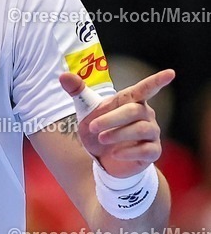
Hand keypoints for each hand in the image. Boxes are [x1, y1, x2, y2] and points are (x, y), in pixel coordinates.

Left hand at [59, 68, 174, 178]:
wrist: (103, 159)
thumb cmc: (99, 129)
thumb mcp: (86, 111)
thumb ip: (77, 91)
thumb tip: (63, 75)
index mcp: (132, 101)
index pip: (146, 88)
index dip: (157, 81)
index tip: (170, 73)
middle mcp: (146, 115)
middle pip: (134, 111)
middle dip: (110, 119)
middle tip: (92, 127)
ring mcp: (152, 133)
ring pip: (141, 129)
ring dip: (117, 134)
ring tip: (101, 139)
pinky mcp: (152, 152)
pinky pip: (146, 150)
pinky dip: (128, 152)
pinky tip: (115, 154)